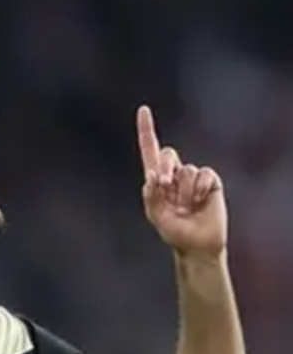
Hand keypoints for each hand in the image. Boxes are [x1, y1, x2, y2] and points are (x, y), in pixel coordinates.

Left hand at [137, 105, 226, 255]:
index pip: (150, 151)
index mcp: (157, 181)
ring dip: (184, 191)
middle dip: (166, 170)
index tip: (143, 109)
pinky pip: (204, 174)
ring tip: (187, 207)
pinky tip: (201, 202)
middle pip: (167, 154)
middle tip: (167, 189)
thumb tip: (153, 175)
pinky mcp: (210, 180)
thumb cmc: (174, 232)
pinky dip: (200, 190)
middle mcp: (174, 174)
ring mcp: (193, 177)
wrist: (198, 244)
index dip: (146, 130)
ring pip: (185, 170)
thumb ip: (152, 195)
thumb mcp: (157, 216)